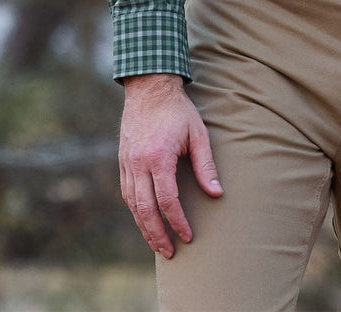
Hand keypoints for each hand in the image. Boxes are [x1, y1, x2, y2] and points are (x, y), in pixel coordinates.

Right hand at [119, 73, 221, 257]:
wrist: (149, 88)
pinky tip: (145, 220)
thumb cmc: (178, 110)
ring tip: (158, 244)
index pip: (167, 200)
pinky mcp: (123, 161)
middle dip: (158, 235)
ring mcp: (127, 163)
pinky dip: (136, 211)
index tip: (188, 236)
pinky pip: (127, 193)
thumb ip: (206, 165)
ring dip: (144, 227)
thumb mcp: (198, 134)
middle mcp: (138, 164)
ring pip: (133, 205)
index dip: (178, 221)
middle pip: (145, 209)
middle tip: (170, 253)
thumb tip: (217, 194)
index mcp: (158, 157)